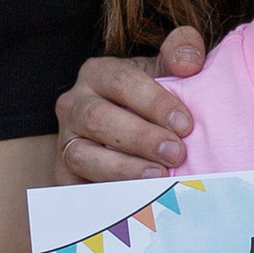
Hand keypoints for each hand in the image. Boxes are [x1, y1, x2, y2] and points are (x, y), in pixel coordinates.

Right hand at [55, 30, 204, 182]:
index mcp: (98, 73)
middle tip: (176, 153)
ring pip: (82, 155)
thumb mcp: (166, 69)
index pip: (122, 81)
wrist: (127, 133)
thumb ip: (182, 51)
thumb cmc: (152, 99)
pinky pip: (77, 189)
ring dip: (122, 169)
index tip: (186, 124)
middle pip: (98, 119)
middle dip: (140, 138)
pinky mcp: (64, 177)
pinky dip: (105, 196)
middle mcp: (73, 105)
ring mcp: (64, 142)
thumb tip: (189, 63)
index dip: (154, 102)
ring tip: (159, 177)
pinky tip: (137, 201)